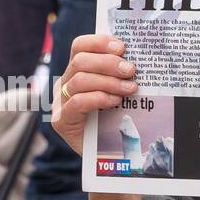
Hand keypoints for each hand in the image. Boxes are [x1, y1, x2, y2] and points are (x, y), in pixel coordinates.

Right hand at [53, 34, 137, 155]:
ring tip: (130, 88)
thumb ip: (120, 76)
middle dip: (108, 62)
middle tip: (131, 69)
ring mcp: (61, 103)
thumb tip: (138, 59)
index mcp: (77, 72)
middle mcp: (66, 84)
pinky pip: (77, 103)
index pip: (80, 47)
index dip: (99, 42)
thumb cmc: (113, 121)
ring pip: (79, 80)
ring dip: (108, 82)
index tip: (122, 46)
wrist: (105, 156)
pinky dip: (98, 98)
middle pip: (80, 61)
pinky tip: (115, 101)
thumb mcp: (117, 93)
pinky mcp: (63, 121)